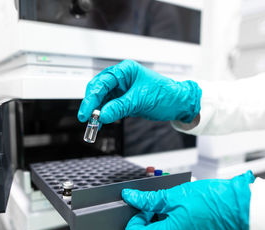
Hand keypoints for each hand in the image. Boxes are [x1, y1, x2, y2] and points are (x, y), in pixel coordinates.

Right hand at [77, 60, 201, 123]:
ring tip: (93, 124)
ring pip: (102, 99)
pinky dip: (104, 114)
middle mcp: (122, 78)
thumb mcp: (140, 101)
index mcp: (125, 70)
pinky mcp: (124, 100)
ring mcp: (122, 89)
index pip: (102, 83)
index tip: (86, 112)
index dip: (92, 98)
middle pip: (98, 89)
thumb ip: (119, 107)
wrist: (178, 104)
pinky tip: (100, 122)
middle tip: (87, 118)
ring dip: (97, 111)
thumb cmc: (165, 95)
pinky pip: (109, 106)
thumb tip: (102, 115)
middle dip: (92, 104)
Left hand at [121, 171, 254, 229]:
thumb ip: (148, 199)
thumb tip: (132, 198)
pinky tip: (186, 211)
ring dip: (165, 219)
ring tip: (176, 203)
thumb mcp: (174, 196)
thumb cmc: (212, 202)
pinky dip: (177, 225)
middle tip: (161, 199)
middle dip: (151, 216)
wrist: (240, 208)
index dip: (135, 217)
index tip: (142, 205)